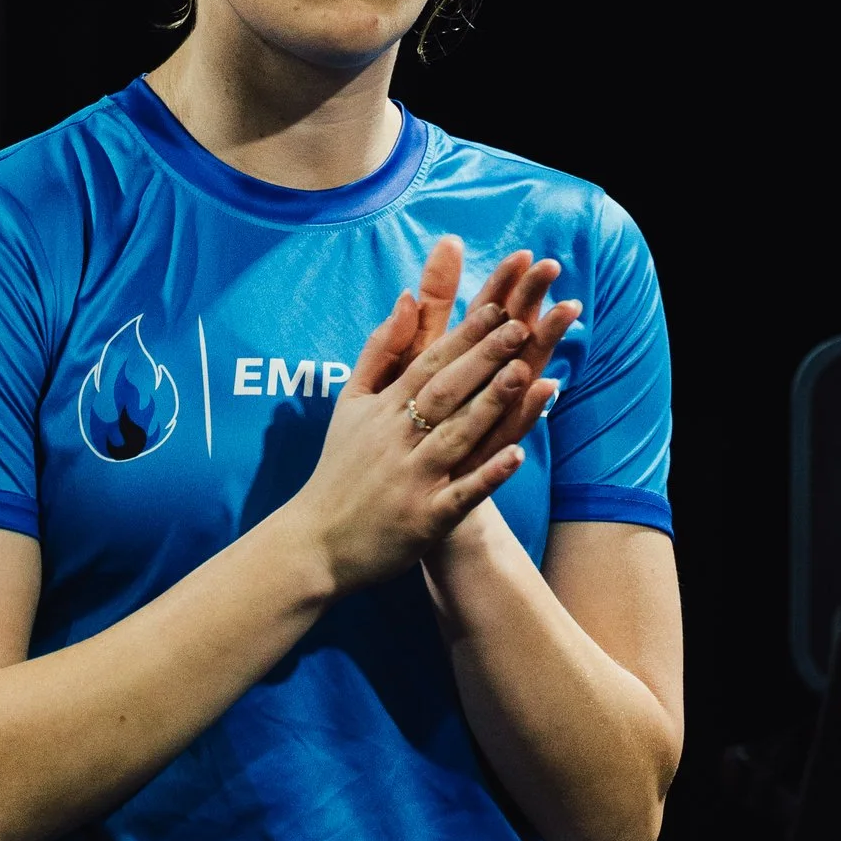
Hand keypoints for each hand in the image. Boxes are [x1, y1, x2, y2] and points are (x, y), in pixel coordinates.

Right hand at [295, 236, 577, 596]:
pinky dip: (488, 475)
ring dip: (491, 405)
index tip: (497, 309)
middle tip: (520, 328)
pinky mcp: (425, 520)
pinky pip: (461, 494)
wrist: (315, 543)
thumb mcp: (349, 403)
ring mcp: (411, 480)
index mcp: (382, 410)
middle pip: (445, 392)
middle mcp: (396, 440)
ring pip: (455, 436)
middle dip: (484, 359)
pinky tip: (518, 455)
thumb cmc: (338, 468)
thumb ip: (379, 351)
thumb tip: (406, 298)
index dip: (463, 337)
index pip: (427, 365)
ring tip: (525, 374)